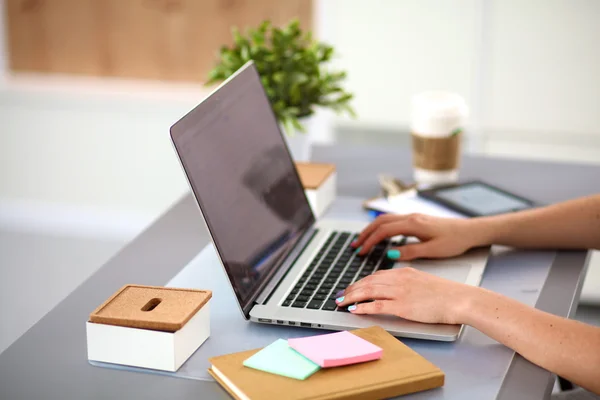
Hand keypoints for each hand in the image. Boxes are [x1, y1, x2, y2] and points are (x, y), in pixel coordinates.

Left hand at [335, 267, 477, 324]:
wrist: (460, 299)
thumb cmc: (447, 294)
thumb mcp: (424, 281)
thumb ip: (408, 283)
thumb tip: (396, 290)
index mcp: (404, 272)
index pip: (376, 275)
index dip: (361, 281)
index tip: (351, 287)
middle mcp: (399, 279)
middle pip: (368, 282)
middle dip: (351, 289)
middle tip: (339, 295)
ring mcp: (400, 292)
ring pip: (368, 291)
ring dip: (351, 296)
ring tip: (340, 302)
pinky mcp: (403, 306)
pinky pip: (377, 306)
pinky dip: (362, 307)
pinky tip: (353, 309)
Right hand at [352, 213, 480, 259]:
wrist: (470, 230)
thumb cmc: (455, 241)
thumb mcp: (433, 250)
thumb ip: (411, 251)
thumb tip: (390, 253)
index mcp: (413, 224)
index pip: (384, 231)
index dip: (370, 241)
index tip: (361, 252)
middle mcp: (410, 217)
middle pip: (380, 222)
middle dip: (365, 234)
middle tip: (354, 246)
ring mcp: (413, 216)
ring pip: (385, 220)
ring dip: (371, 229)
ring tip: (362, 240)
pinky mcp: (416, 219)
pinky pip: (392, 221)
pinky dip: (381, 227)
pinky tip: (379, 235)